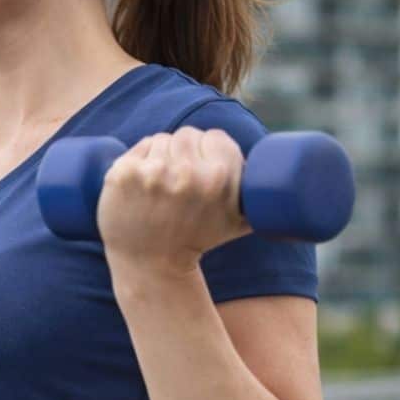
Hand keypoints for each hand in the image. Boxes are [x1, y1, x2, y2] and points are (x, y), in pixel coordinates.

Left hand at [95, 126, 251, 274]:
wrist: (151, 264)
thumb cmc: (197, 240)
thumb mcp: (240, 221)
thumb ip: (259, 195)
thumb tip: (275, 173)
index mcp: (219, 178)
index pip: (216, 138)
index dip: (211, 151)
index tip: (205, 167)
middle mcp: (186, 173)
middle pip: (188, 135)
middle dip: (186, 152)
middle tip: (181, 178)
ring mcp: (152, 172)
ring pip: (162, 139)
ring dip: (162, 155)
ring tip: (163, 184)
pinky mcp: (124, 173)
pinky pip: (139, 147)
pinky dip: (140, 159)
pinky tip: (143, 182)